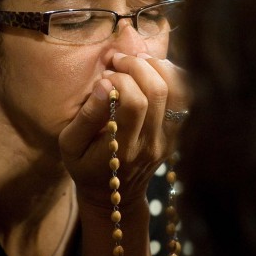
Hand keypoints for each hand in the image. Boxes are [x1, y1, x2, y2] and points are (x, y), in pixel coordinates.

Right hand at [59, 52, 187, 207]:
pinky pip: (185, 99)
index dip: (121, 80)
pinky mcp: (176, 135)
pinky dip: (173, 77)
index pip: (135, 102)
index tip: (105, 76)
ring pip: (178, 92)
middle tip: (119, 61)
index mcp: (124, 148)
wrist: (113, 195)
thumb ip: (86, 116)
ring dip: (158, 67)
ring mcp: (168, 140)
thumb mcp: (70, 145)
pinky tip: (153, 72)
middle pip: (158, 91)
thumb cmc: (85, 166)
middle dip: (138, 66)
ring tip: (137, 62)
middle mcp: (152, 144)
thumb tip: (104, 84)